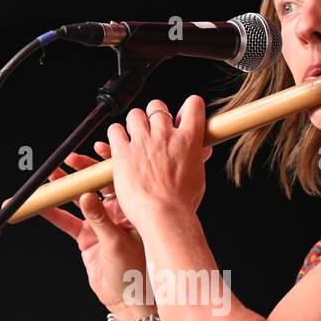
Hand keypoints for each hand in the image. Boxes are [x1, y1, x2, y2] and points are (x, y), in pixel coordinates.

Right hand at [31, 141, 152, 314]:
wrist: (129, 299)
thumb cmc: (137, 272)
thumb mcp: (118, 243)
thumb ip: (100, 220)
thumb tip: (86, 197)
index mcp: (131, 208)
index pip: (118, 178)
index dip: (105, 163)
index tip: (94, 150)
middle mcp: (116, 213)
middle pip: (95, 185)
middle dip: (80, 172)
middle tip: (66, 162)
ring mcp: (100, 224)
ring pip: (78, 200)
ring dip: (63, 189)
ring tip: (48, 177)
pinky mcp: (86, 238)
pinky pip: (67, 221)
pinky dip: (52, 214)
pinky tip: (40, 205)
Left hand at [107, 95, 210, 232]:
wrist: (164, 216)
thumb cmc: (182, 203)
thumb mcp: (198, 177)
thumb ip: (197, 157)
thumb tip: (205, 148)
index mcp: (189, 139)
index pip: (193, 105)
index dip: (188, 107)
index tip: (182, 115)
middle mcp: (166, 135)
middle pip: (157, 106)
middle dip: (154, 116)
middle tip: (153, 132)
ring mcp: (144, 142)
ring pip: (135, 115)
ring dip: (134, 124)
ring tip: (135, 139)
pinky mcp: (123, 152)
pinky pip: (115, 130)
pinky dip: (116, 135)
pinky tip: (120, 145)